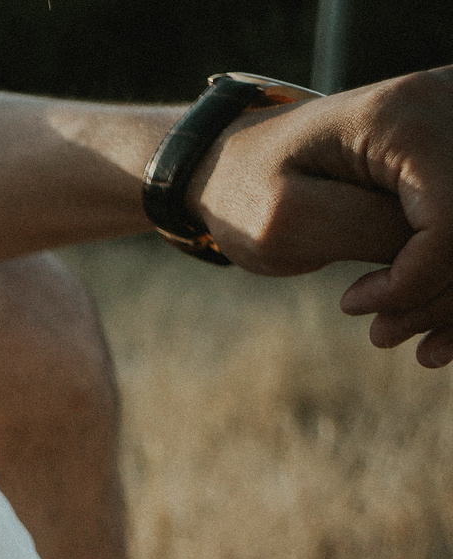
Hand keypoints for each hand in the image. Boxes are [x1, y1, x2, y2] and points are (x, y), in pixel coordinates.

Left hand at [197, 68, 452, 367]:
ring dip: (450, 298)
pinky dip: (452, 286)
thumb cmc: (250, 187)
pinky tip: (432, 335)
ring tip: (393, 333)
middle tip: (382, 333)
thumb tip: (447, 252)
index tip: (354, 304)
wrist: (242, 162)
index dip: (419, 278)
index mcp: (402, 118)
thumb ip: (370, 230)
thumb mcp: (289, 218)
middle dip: (440, 294)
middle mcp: (449, 107)